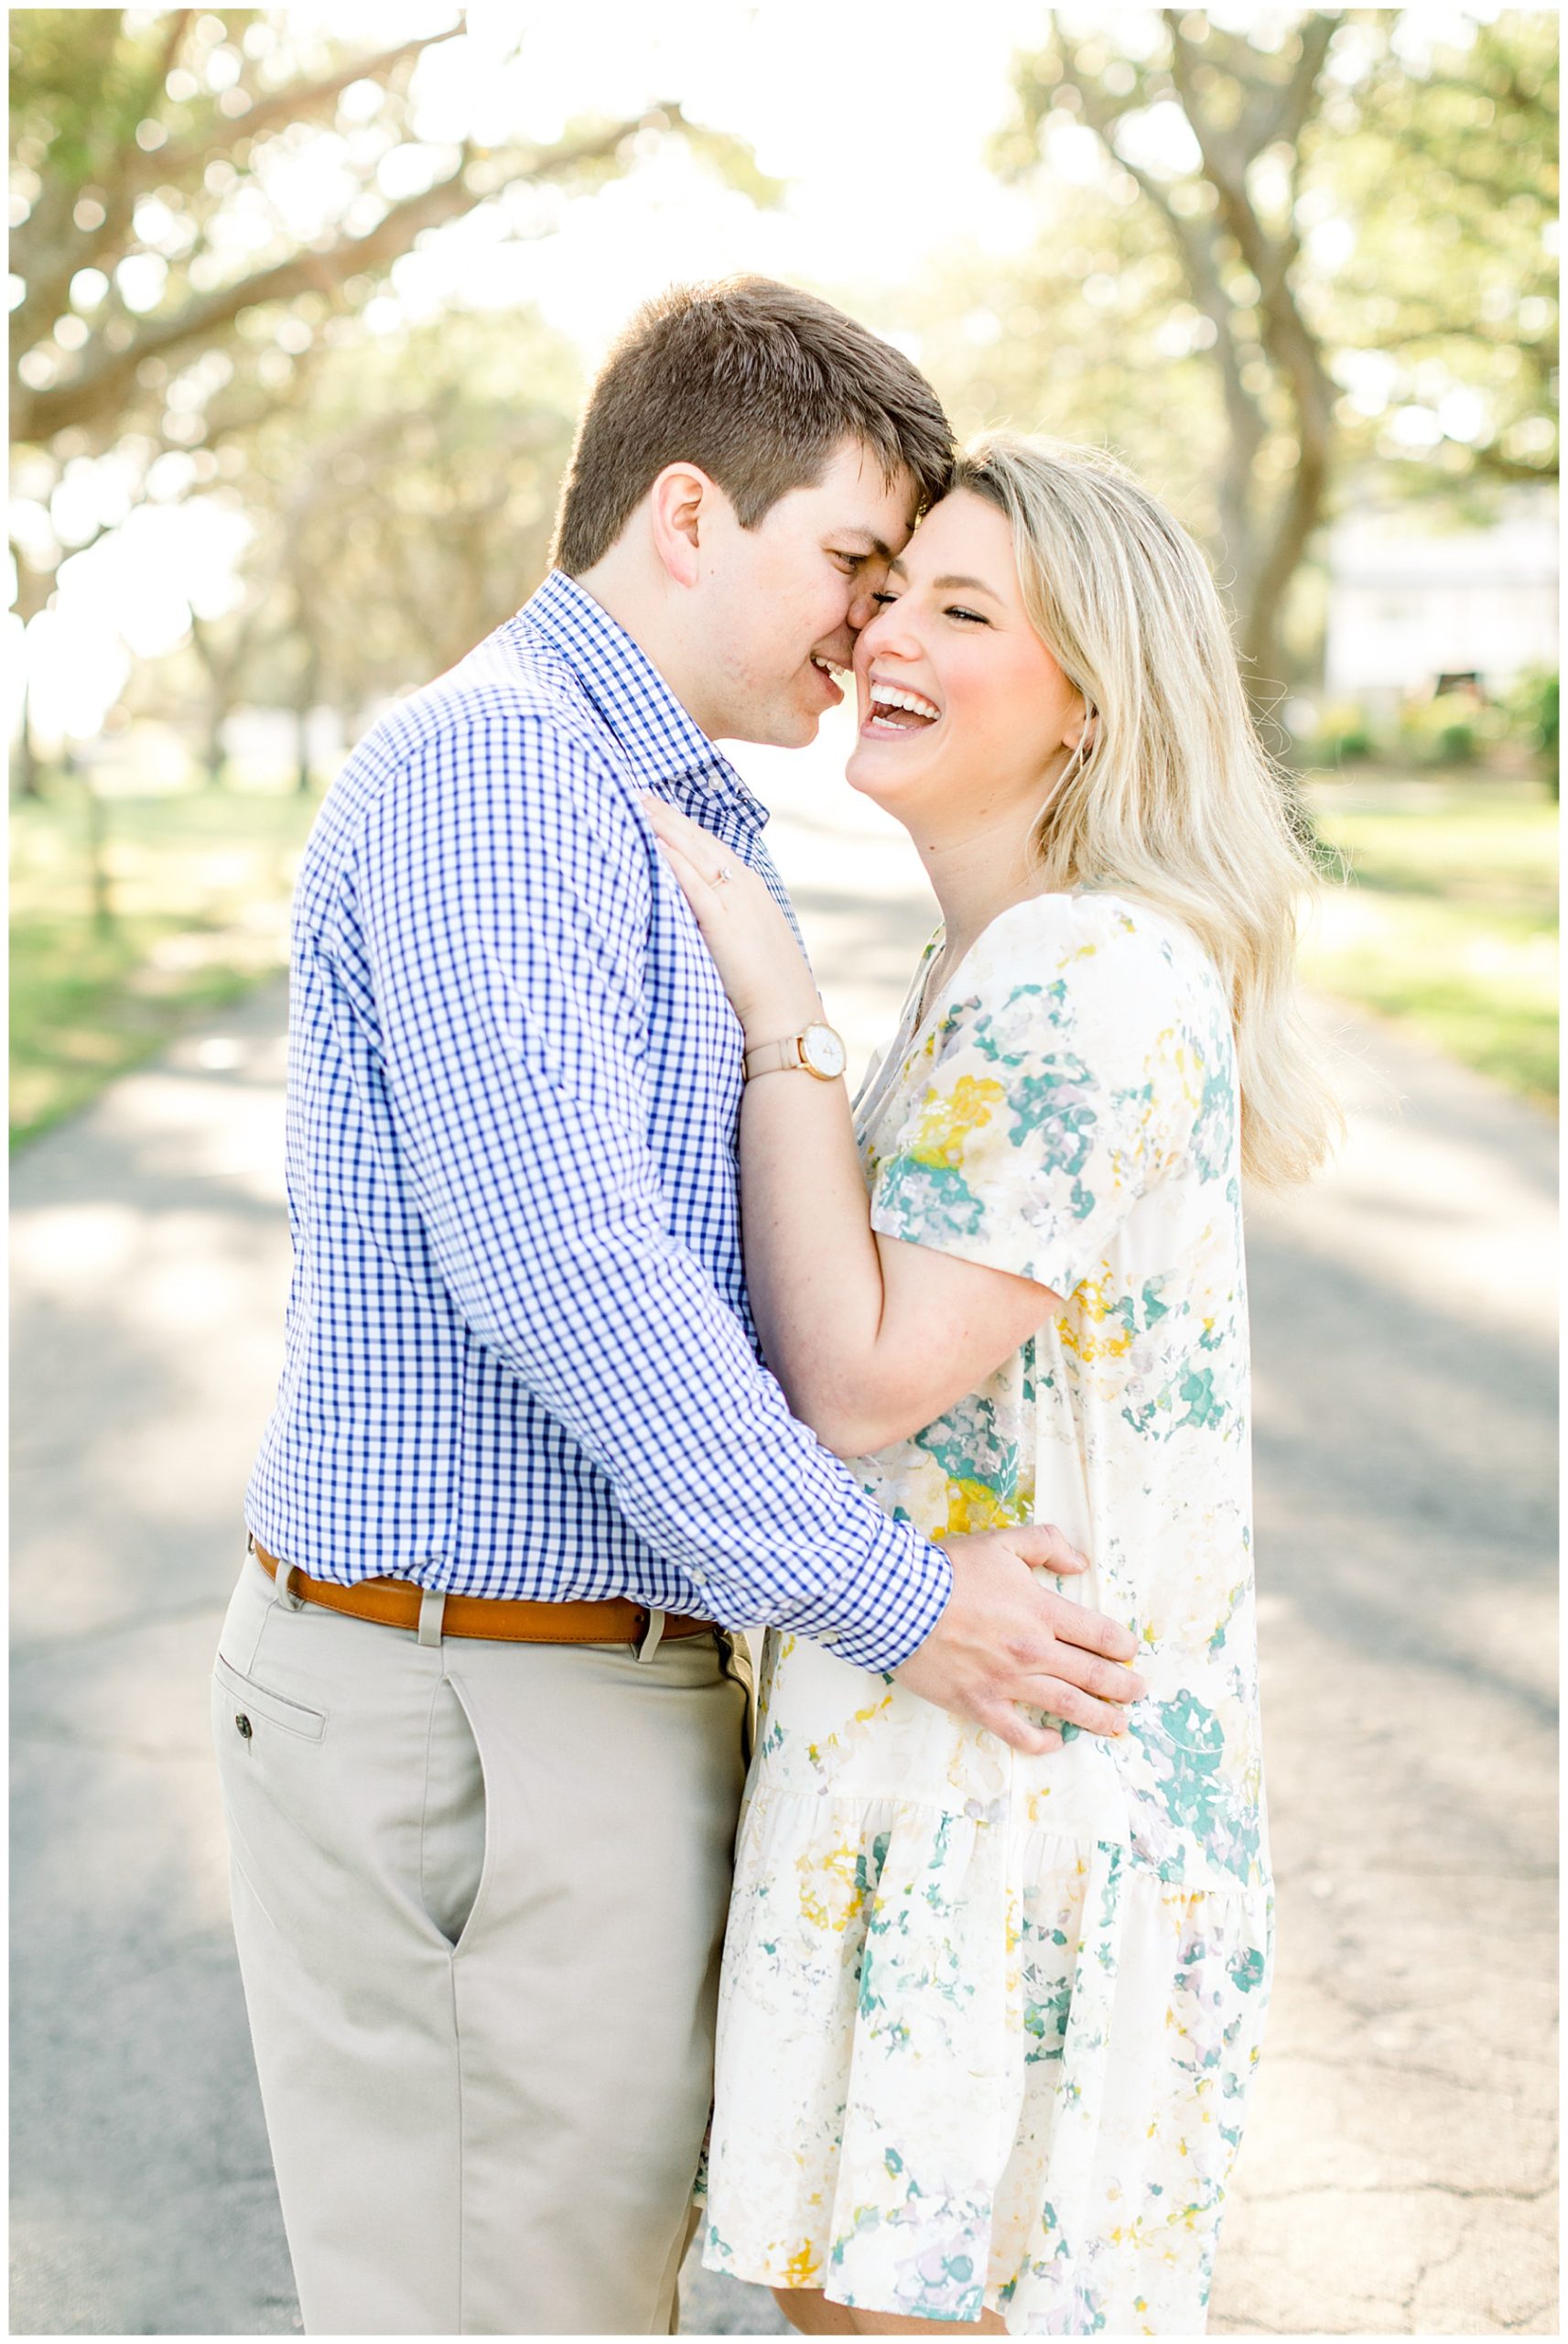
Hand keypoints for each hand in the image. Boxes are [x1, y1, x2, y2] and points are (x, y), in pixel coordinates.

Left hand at [641, 794, 821, 1041]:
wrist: (789, 1019)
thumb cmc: (768, 992)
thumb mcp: (750, 945)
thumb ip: (727, 922)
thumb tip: (699, 918)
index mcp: (752, 890)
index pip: (712, 846)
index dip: (683, 825)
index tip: (657, 806)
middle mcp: (745, 887)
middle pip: (700, 840)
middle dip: (667, 814)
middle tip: (635, 789)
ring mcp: (736, 903)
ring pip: (694, 853)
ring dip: (663, 826)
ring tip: (634, 804)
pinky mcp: (723, 924)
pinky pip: (693, 884)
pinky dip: (673, 861)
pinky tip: (651, 843)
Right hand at [894, 1524, 1145, 1755]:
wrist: (896, 1602)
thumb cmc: (948, 1570)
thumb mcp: (1002, 1542)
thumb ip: (1046, 1545)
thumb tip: (1080, 1562)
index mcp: (1041, 1611)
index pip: (1098, 1634)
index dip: (1121, 1645)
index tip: (1129, 1651)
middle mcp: (1032, 1651)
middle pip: (1092, 1674)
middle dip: (1122, 1685)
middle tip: (1138, 1691)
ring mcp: (1007, 1682)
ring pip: (1067, 1707)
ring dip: (1099, 1717)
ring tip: (1118, 1724)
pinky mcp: (980, 1704)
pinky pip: (1019, 1733)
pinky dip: (1043, 1741)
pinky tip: (1057, 1741)